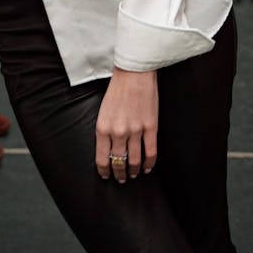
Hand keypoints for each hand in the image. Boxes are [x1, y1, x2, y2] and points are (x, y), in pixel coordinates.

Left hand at [95, 68, 157, 182]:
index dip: (104, 171)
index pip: (102, 159)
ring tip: (133, 174)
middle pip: (118, 163)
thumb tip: (108, 148)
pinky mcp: (150, 127)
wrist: (134, 73)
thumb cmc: (117, 89)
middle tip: (121, 179)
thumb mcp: (103, 111)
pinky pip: (151, 152)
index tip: (106, 176)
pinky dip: (149, 164)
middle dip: (119, 174)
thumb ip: (105, 130)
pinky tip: (148, 168)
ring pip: (134, 161)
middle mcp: (118, 132)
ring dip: (133, 171)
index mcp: (103, 128)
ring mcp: (135, 131)